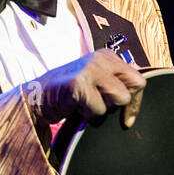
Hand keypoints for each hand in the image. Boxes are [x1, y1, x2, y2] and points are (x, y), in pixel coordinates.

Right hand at [28, 49, 144, 127]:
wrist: (35, 98)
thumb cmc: (68, 94)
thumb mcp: (96, 82)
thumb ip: (115, 81)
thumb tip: (138, 85)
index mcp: (107, 56)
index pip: (138, 78)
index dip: (136, 101)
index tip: (127, 118)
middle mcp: (101, 58)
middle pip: (137, 84)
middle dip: (127, 104)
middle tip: (109, 111)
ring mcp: (90, 69)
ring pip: (121, 97)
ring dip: (105, 110)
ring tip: (87, 106)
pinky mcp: (79, 83)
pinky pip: (100, 109)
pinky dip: (89, 115)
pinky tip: (76, 108)